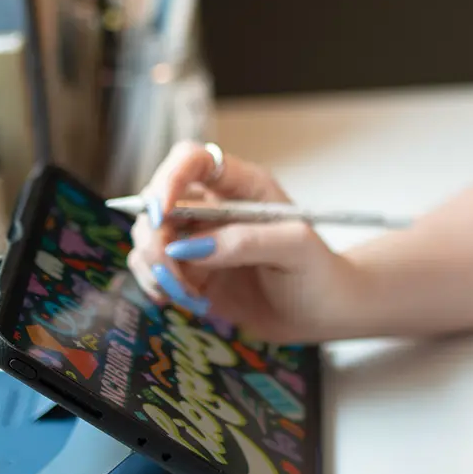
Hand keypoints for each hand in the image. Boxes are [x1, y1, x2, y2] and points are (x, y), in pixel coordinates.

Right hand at [127, 140, 373, 343]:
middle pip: (158, 200)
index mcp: (242, 186)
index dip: (168, 179)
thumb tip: (189, 248)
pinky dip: (157, 286)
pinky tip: (184, 301)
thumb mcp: (294, 249)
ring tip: (184, 294)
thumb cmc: (319, 272)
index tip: (159, 214)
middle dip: (154, 235)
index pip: (192, 159)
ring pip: (149, 237)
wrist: (323, 314)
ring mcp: (199, 239)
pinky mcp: (191, 272)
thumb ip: (245, 241)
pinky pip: (153, 270)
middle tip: (169, 269)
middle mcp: (214, 206)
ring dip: (153, 266)